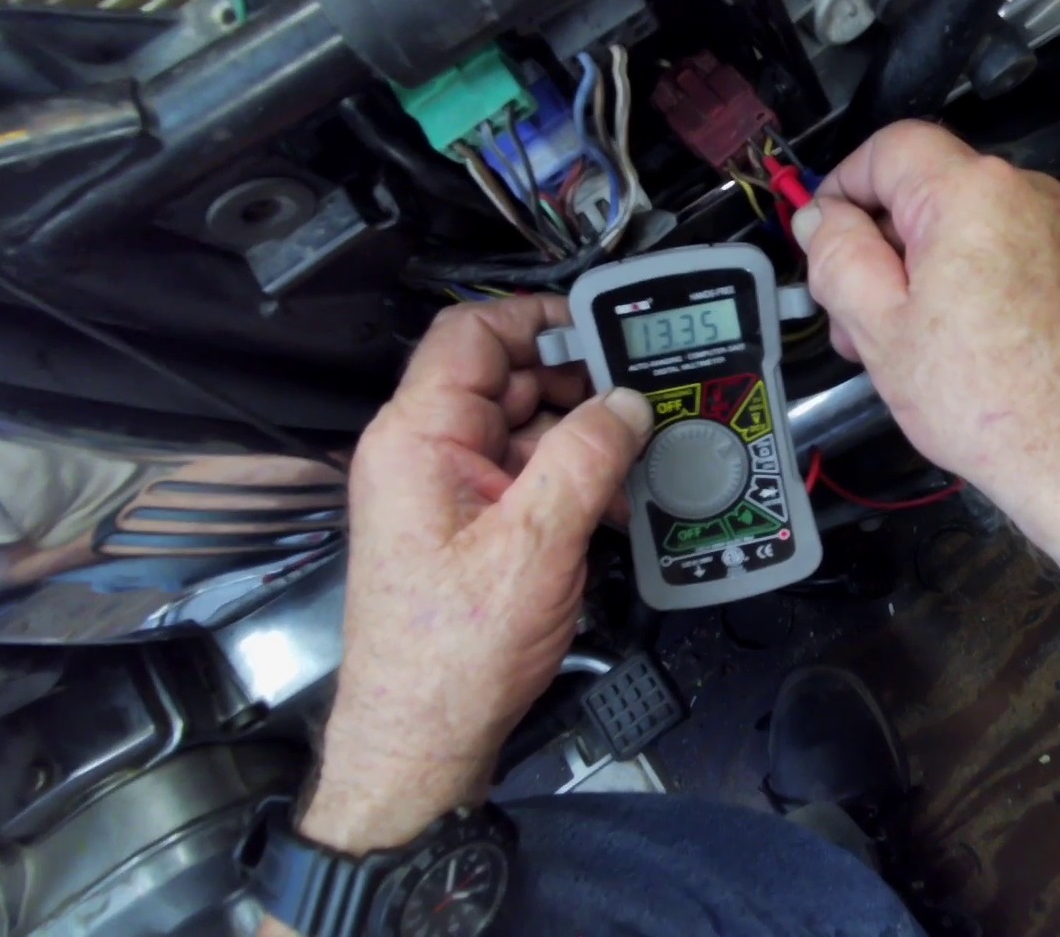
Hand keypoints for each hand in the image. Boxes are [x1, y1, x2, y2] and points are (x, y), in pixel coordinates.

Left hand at [299, 296, 652, 853]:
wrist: (421, 740)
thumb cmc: (450, 657)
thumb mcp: (535, 544)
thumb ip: (585, 459)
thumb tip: (625, 403)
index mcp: (418, 439)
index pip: (472, 333)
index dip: (539, 319)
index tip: (602, 329)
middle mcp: (422, 454)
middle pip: (508, 380)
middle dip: (579, 389)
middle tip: (642, 401)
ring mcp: (443, 491)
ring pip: (525, 430)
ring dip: (584, 444)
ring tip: (635, 468)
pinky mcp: (465, 527)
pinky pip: (525, 478)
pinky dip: (571, 484)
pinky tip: (612, 509)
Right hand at [793, 121, 1059, 522]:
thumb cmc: (992, 402)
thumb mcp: (879, 326)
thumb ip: (837, 256)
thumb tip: (820, 220)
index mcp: (971, 193)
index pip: (888, 147)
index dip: (842, 186)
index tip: (822, 232)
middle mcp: (1020, 194)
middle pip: (920, 187)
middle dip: (874, 243)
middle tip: (849, 310)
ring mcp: (1049, 227)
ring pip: (953, 223)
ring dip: (911, 269)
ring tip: (892, 341)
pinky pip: (990, 248)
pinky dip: (955, 280)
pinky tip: (939, 341)